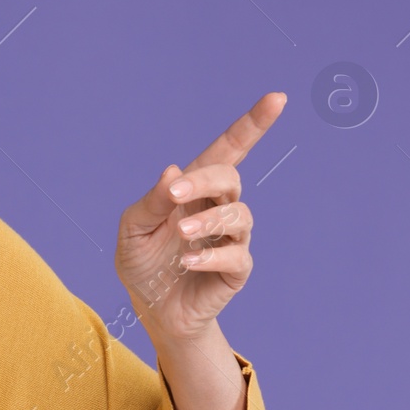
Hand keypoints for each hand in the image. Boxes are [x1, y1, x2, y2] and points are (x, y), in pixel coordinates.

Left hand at [114, 92, 284, 343]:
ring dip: (208, 220)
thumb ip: (150, 202)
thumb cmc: (142, 263)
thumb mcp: (132, 230)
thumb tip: (173, 172)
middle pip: (230, 178)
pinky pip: (236, 255)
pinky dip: (212, 255)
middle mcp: (218, 208)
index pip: (228, 150)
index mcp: (194, 190)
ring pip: (239, 215)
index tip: (277, 98)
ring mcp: (231, 237)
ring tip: (181, 233)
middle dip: (206, 181)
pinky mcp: (236, 269)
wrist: (152, 310)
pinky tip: (188, 262)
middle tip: (175, 194)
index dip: (252, 125)